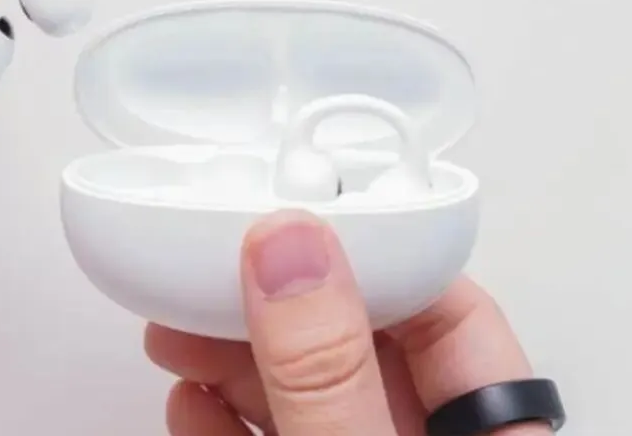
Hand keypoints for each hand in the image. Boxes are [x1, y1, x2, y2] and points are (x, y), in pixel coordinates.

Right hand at [146, 211, 553, 434]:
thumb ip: (328, 377)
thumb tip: (289, 254)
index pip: (453, 314)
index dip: (378, 250)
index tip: (299, 216)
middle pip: (365, 343)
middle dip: (279, 299)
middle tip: (215, 262)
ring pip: (308, 390)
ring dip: (235, 352)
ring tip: (178, 323)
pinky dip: (223, 414)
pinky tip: (190, 397)